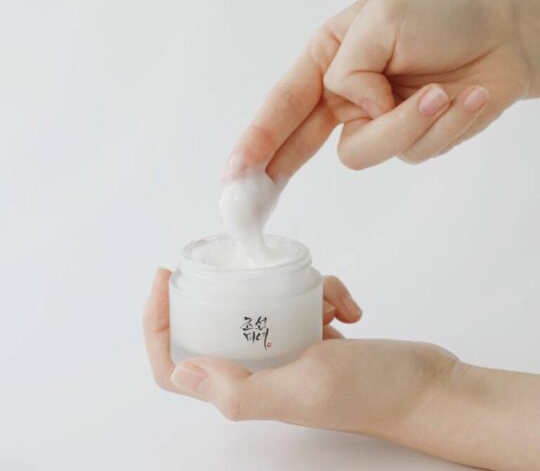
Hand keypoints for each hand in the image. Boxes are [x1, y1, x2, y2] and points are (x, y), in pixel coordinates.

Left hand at [143, 267, 361, 392]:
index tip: (165, 278)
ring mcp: (290, 353)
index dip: (158, 327)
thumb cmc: (372, 394)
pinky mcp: (318, 337)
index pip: (177, 367)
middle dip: (220, 291)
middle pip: (215, 327)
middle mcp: (262, 372)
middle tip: (231, 260)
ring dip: (290, 289)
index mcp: (247, 390)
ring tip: (321, 293)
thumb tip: (182, 371)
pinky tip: (346, 307)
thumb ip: (242, 390)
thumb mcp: (303, 389)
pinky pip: (303, 301)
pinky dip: (324, 293)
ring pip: (264, 305)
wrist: (433, 389)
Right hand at [226, 0, 539, 178]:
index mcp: (328, 58)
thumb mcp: (381, 22)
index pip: (283, 103)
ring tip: (442, 93)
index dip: (255, 140)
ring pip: (365, 153)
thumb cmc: (444, 16)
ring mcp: (377, 120)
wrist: (510, 36)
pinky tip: (469, 97)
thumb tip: (357, 111)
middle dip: (278, 167)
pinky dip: (444, 125)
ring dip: (407, 125)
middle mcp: (345, 93)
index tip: (234, 175)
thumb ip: (351, 70)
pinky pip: (413, 152)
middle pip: (299, 142)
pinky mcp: (413, 140)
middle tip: (255, 198)